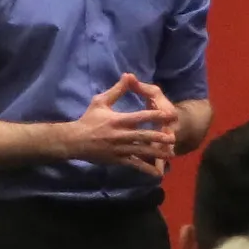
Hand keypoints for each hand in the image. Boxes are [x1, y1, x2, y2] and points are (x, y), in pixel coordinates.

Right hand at [62, 77, 176, 176]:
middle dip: (159, 137)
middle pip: (143, 136)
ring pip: (141, 152)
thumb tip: (128, 75)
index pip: (139, 117)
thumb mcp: (101, 101)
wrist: (75, 141)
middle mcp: (120, 135)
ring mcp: (120, 149)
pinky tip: (157, 173)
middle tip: (174, 138)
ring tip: (171, 154)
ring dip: (157, 153)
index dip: (155, 115)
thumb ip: (117, 90)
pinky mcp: (118, 160)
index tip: (168, 115)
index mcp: (118, 120)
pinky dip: (146, 169)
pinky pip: (134, 165)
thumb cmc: (88, 119)